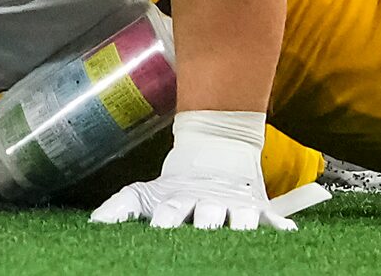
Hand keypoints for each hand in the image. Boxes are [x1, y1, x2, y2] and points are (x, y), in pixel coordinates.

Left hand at [89, 112, 326, 229]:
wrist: (216, 145)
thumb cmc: (176, 182)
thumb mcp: (145, 193)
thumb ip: (119, 208)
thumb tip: (92, 224)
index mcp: (179, 200)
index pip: (170, 212)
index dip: (165, 222)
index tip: (159, 232)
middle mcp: (207, 203)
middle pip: (207, 218)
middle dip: (204, 227)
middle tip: (201, 236)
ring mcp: (234, 205)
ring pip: (240, 219)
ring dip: (240, 226)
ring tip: (240, 233)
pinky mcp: (258, 208)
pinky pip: (273, 218)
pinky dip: (280, 225)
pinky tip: (287, 233)